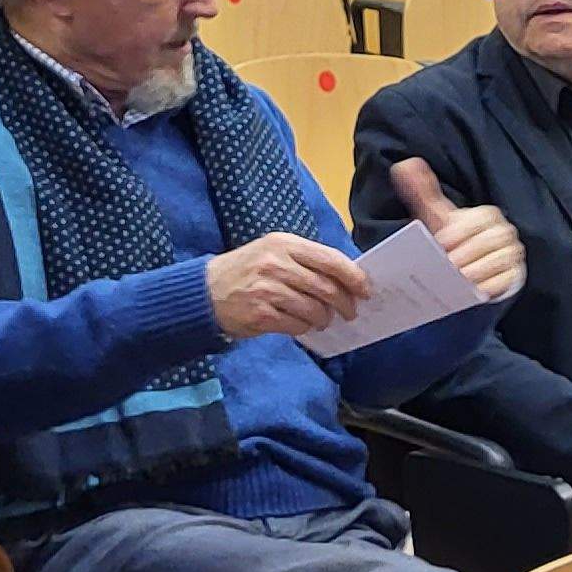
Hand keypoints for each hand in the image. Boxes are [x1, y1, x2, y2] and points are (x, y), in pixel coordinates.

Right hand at [207, 231, 371, 339]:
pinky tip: (303, 325)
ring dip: (324, 318)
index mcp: (284, 243)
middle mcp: (276, 263)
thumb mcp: (273, 252)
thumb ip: (305, 261)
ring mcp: (267, 289)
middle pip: (326, 286)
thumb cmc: (246, 271)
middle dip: (344, 303)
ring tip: (324, 320)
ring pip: (314, 308)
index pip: (330, 259)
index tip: (365, 289)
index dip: (353, 276)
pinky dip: (305, 328)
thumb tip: (345, 278)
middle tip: (350, 312)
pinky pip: (297, 325)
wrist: (205, 291)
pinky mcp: (261, 314)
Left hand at [391, 158, 526, 301]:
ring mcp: (511, 253)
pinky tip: (476, 290)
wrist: (470, 265)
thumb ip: (422, 192)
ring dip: (479, 269)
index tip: (442, 244)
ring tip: (460, 279)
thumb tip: (405, 165)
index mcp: (486, 215)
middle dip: (468, 253)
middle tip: (449, 265)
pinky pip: (506, 279)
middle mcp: (503, 231)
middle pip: (489, 241)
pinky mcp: (514, 275)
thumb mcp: (436, 217)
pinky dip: (492, 285)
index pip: (477, 220)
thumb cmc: (453, 239)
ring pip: (499, 260)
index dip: (459, 232)